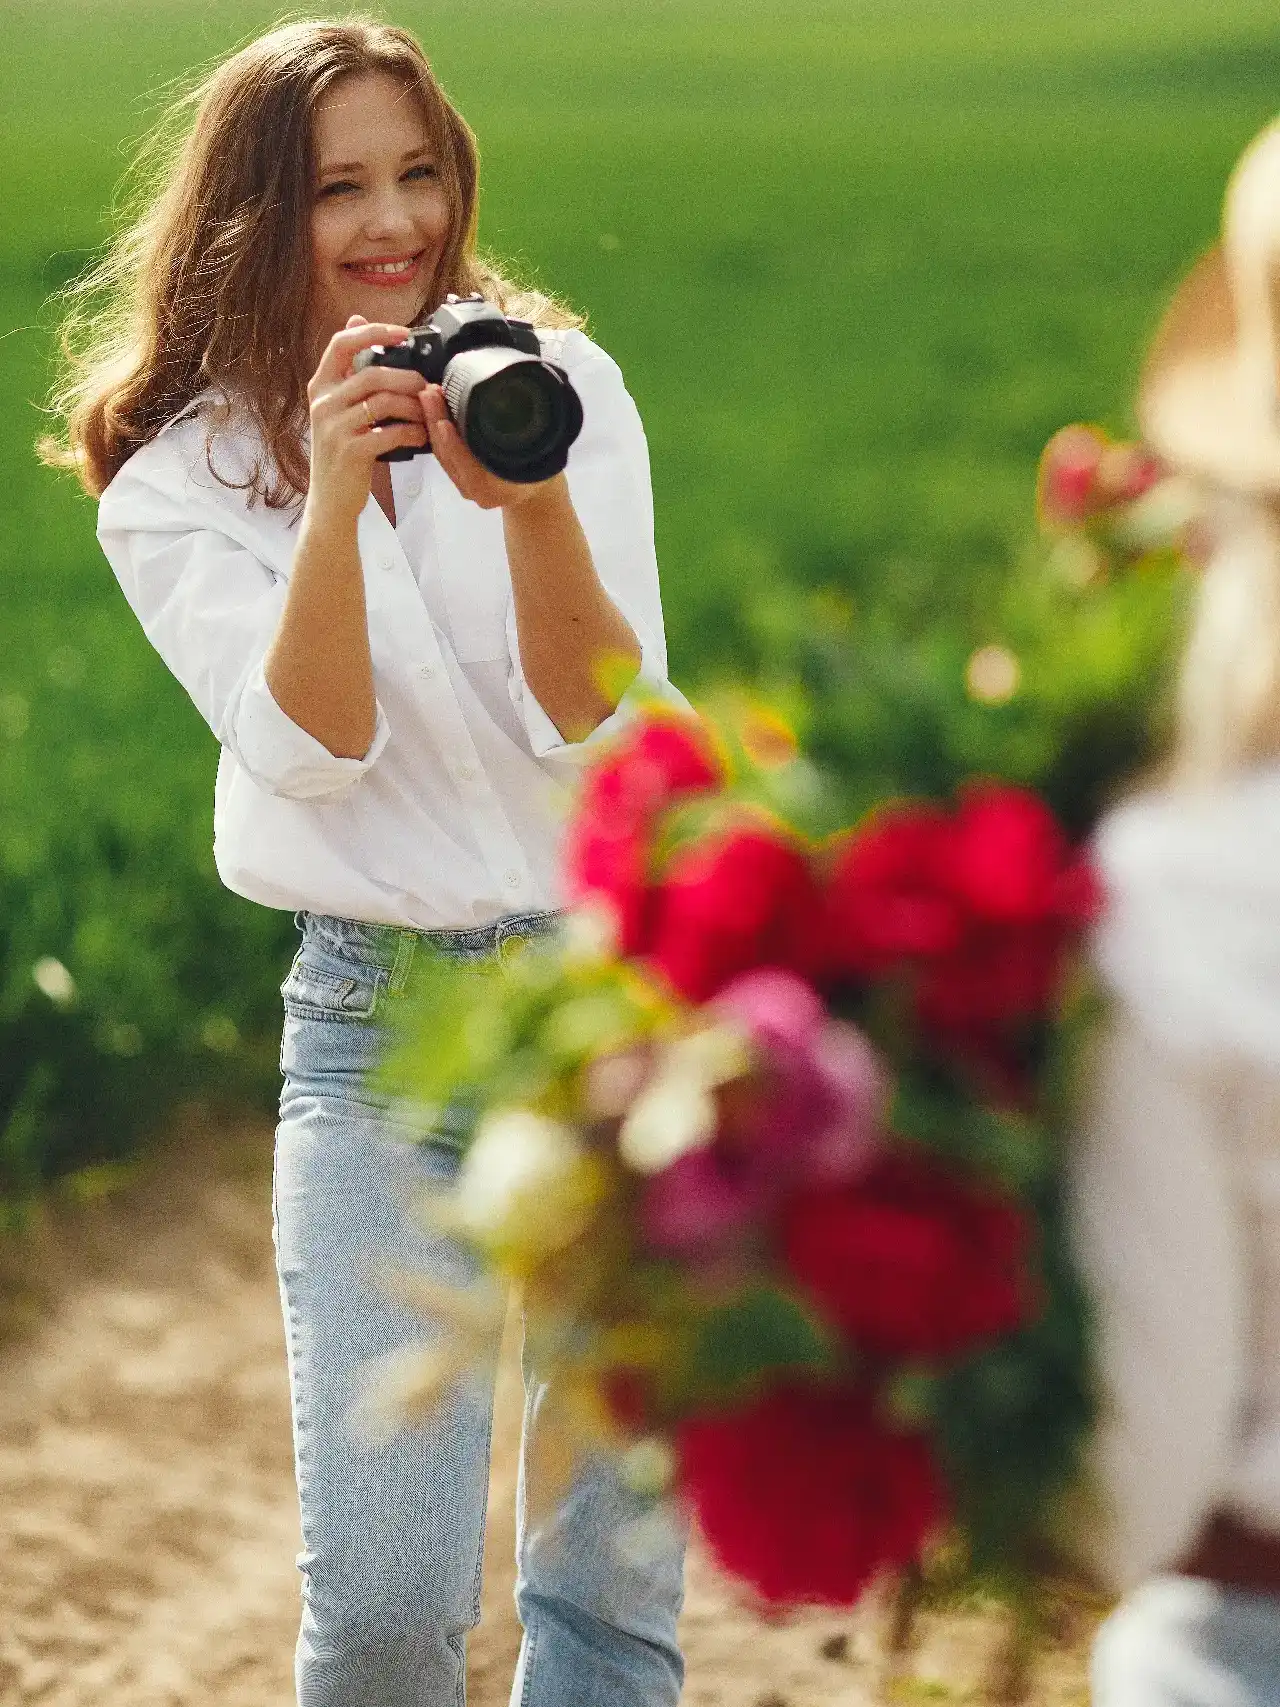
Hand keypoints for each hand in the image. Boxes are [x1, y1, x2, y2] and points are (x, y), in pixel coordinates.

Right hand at [306, 315, 428, 524]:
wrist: (330, 499)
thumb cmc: (342, 450)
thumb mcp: (338, 406)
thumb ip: (349, 369)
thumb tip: (357, 319)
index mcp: (321, 386)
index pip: (341, 344)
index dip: (373, 332)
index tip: (404, 333)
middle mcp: (323, 403)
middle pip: (372, 374)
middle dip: (408, 378)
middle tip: (428, 388)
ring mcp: (334, 427)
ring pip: (383, 401)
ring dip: (413, 407)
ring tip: (428, 415)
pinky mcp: (350, 451)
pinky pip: (389, 432)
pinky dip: (411, 433)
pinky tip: (421, 437)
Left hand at [420, 384, 561, 510]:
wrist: (536, 493)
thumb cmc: (541, 470)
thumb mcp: (541, 452)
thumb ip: (527, 437)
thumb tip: (518, 404)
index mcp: (493, 488)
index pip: (467, 464)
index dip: (453, 443)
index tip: (443, 419)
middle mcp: (475, 491)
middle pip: (448, 456)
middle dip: (435, 422)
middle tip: (429, 393)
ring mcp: (464, 486)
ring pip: (442, 455)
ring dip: (433, 423)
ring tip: (430, 394)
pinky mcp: (459, 477)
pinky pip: (444, 455)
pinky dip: (437, 431)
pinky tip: (435, 409)